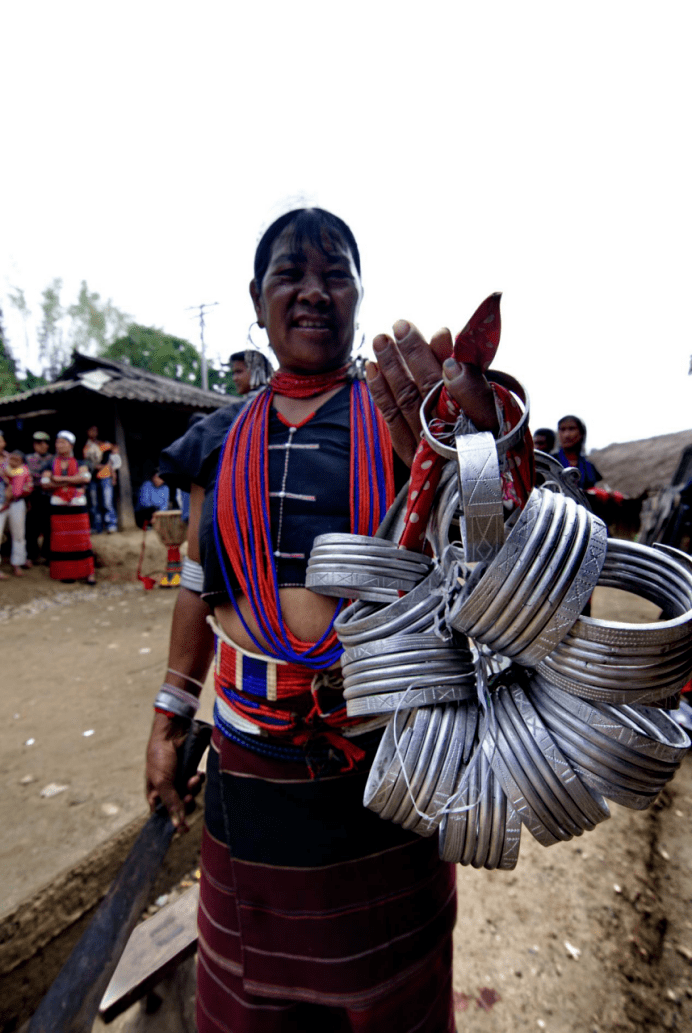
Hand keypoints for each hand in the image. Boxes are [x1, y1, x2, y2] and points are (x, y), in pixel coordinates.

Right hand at [145, 713, 203, 832]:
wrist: (173, 733)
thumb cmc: (160, 756)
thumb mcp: (163, 782)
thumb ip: (170, 802)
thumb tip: (177, 825)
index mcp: (154, 794)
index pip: (163, 815)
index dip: (173, 821)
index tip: (183, 829)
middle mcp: (167, 789)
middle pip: (180, 807)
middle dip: (186, 803)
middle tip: (188, 797)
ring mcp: (179, 781)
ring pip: (190, 795)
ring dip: (193, 789)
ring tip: (193, 779)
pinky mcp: (190, 772)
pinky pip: (197, 784)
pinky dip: (199, 781)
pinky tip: (198, 774)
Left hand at [366, 320, 497, 465]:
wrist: (471, 472)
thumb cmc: (484, 430)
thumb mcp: (489, 404)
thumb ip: (468, 373)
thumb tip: (443, 336)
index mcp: (484, 427)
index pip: (468, 393)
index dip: (451, 361)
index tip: (442, 333)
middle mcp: (456, 441)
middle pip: (431, 391)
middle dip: (414, 355)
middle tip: (400, 325)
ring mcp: (429, 450)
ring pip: (407, 401)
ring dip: (392, 367)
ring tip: (381, 339)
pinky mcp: (410, 455)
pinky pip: (392, 419)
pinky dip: (381, 392)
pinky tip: (372, 368)